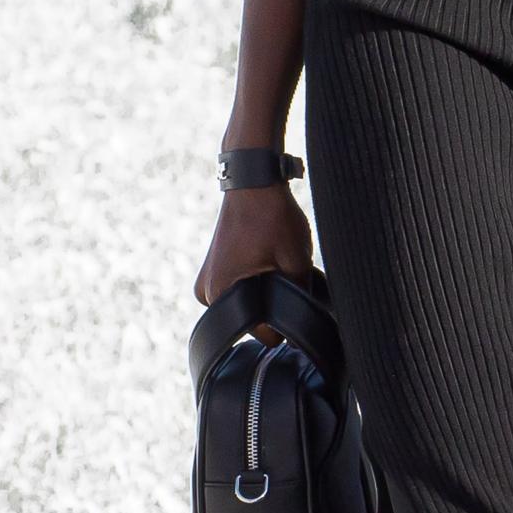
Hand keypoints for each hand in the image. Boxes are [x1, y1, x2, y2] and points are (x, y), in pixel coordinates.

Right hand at [194, 182, 314, 309]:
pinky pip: (240, 288)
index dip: (287, 320)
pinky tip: (264, 256)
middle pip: (254, 318)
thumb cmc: (272, 215)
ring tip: (272, 258)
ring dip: (265, 290)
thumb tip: (306, 321)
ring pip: (249, 303)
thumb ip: (300, 297)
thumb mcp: (296, 260)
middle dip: (275, 303)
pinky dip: (256, 279)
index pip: (263, 333)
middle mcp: (206, 293)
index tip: (296, 296)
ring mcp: (207, 281)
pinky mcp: (214, 270)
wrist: (253, 179)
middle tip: (283, 268)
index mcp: (220, 294)